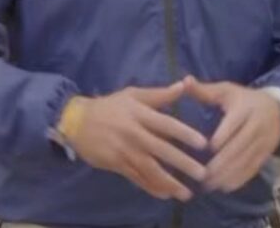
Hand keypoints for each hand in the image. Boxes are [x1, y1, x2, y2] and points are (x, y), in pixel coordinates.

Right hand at [67, 81, 207, 200]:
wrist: (77, 122)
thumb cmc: (110, 106)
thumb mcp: (134, 94)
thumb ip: (160, 94)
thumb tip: (184, 85)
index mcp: (140, 114)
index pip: (166, 125)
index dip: (185, 134)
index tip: (203, 144)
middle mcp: (134, 134)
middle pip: (161, 150)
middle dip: (182, 163)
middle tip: (202, 174)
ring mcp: (124, 152)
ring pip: (150, 169)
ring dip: (169, 182)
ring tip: (186, 192)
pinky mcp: (116, 165)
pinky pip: (136, 178)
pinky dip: (151, 188)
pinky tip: (165, 195)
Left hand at [184, 76, 279, 191]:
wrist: (277, 108)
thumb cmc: (244, 99)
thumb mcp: (226, 90)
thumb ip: (204, 90)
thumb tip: (184, 80)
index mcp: (245, 107)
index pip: (234, 124)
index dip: (222, 136)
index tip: (208, 149)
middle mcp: (257, 124)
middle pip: (240, 146)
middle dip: (222, 163)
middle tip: (203, 176)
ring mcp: (264, 140)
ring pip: (247, 160)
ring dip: (228, 174)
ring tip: (209, 185)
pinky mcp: (267, 153)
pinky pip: (254, 168)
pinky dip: (240, 179)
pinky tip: (225, 187)